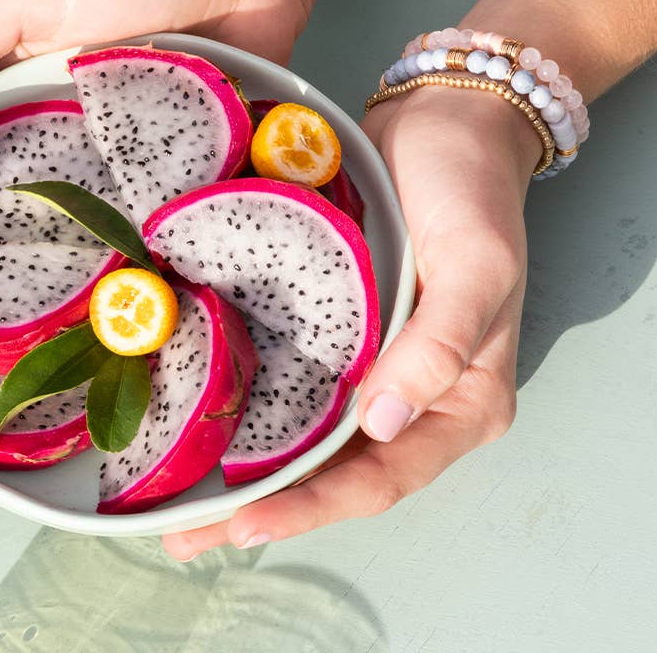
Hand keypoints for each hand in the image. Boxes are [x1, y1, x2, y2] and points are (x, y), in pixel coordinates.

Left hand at [163, 84, 540, 558]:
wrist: (446, 120)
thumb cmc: (470, 188)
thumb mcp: (475, 262)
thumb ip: (439, 344)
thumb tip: (384, 421)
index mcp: (462, 399)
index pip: (383, 475)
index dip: (313, 506)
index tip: (244, 524)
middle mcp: (414, 395)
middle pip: (337, 470)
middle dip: (267, 506)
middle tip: (188, 535)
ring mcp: (372, 361)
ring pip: (308, 433)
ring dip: (250, 468)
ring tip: (180, 503)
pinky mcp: (337, 326)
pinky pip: (294, 379)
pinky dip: (253, 407)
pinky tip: (203, 417)